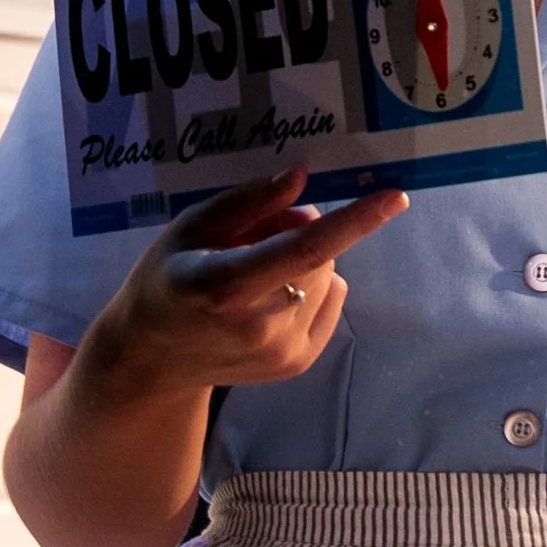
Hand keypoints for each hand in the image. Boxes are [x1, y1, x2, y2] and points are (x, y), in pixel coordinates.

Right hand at [85, 165, 406, 405]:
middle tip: (256, 238)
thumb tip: (302, 181)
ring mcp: (283, 352)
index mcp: (226, 286)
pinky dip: (312, 288)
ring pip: (329, 276)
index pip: (303, 249)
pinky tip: (270, 298)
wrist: (151, 358)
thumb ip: (249, 203)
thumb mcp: (190, 227)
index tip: (395, 197)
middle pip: (320, 255)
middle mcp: (261, 326)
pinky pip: (332, 300)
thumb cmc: (166, 278)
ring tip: (257, 274)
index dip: (354, 221)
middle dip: (303, 233)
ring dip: (307, 263)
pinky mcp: (297, 364)